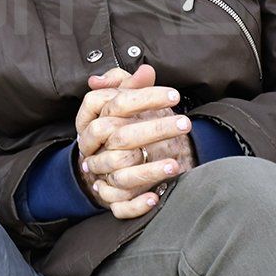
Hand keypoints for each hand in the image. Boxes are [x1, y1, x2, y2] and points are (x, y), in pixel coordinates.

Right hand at [75, 66, 196, 218]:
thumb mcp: (121, 103)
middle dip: (152, 129)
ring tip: (175, 163)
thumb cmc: (118, 127)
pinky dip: (137, 203)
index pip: (109, 102)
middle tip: (185, 123)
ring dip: (148, 169)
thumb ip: (131, 85)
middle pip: (116, 135)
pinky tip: (156, 196)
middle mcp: (92, 146)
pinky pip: (118, 205)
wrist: (105, 165)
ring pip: (118, 172)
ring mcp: (99, 173)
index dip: (140, 96)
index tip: (173, 94)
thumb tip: (145, 70)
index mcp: (90, 120)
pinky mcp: (109, 197)